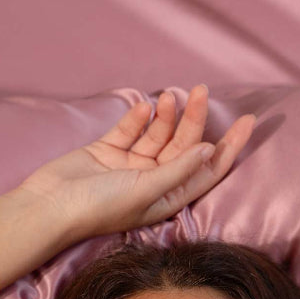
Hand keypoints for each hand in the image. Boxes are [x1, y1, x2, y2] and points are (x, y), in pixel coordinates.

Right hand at [10, 85, 255, 240]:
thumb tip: (209, 150)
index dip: (229, 147)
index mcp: (168, 198)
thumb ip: (179, 170)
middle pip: (184, 147)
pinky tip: (144, 105)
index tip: (248, 122)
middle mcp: (153, 183)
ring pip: (158, 135)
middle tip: (202, 91)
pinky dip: (139, 118)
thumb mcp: (146, 191)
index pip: (207, 171)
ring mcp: (130, 167)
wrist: (51, 206)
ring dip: (167, 115)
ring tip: (171, 96)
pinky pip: (131, 130)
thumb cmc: (99, 208)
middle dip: (195, 120)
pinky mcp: (108, 151)